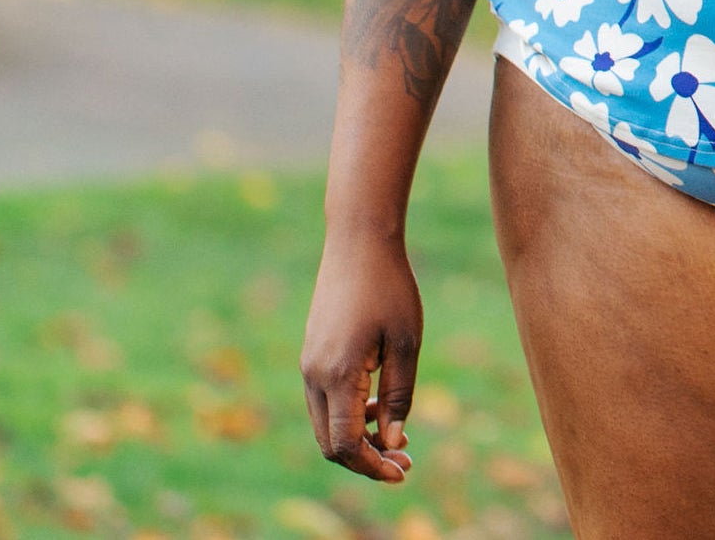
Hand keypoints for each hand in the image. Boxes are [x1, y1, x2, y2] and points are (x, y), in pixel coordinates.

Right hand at [300, 230, 423, 480]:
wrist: (358, 242)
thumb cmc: (390, 288)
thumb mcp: (407, 343)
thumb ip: (399, 396)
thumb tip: (392, 444)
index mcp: (338, 375)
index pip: (346, 445)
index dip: (373, 466)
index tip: (402, 473)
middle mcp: (314, 375)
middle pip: (331, 443)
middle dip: (365, 459)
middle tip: (404, 460)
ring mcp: (308, 365)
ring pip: (325, 424)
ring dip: (357, 438)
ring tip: (397, 436)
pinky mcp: (311, 355)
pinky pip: (324, 402)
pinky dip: (348, 415)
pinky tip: (378, 406)